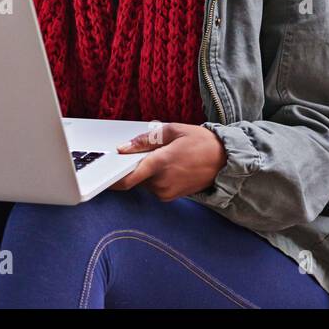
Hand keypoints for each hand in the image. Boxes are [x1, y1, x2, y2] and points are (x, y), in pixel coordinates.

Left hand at [110, 122, 227, 199]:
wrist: (225, 161)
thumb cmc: (201, 142)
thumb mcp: (172, 131)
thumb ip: (144, 140)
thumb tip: (123, 148)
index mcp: (161, 163)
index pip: (128, 177)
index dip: (112, 177)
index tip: (103, 172)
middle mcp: (161, 182)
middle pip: (135, 176)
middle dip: (136, 165)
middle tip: (151, 151)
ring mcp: (166, 192)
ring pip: (143, 182)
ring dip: (147, 171)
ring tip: (166, 157)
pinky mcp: (170, 197)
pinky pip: (153, 187)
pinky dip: (155, 177)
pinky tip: (170, 166)